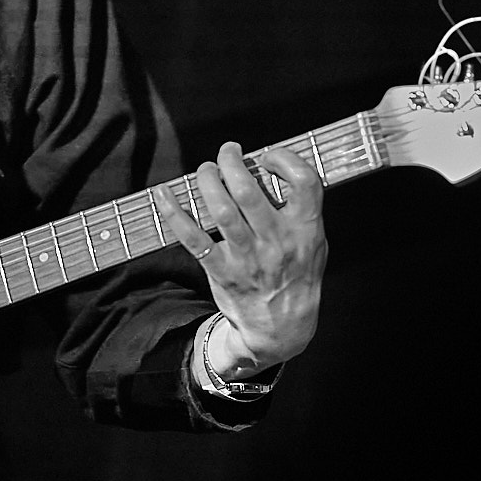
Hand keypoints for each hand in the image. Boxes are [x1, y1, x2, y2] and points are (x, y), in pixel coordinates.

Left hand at [154, 143, 327, 369]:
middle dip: (231, 162)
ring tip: (207, 170)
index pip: (303, 182)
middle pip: (248, 191)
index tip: (267, 157)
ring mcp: (248, 257)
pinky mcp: (222, 270)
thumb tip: (274, 169)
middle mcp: (277, 241)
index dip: (284, 159)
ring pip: (221, 210)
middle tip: (227, 153)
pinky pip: (193, 238)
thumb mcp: (315, 243)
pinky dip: (175, 214)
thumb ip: (302, 210)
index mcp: (305, 230)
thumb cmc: (297, 277)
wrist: (282, 327)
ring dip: (208, 181)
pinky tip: (164, 195)